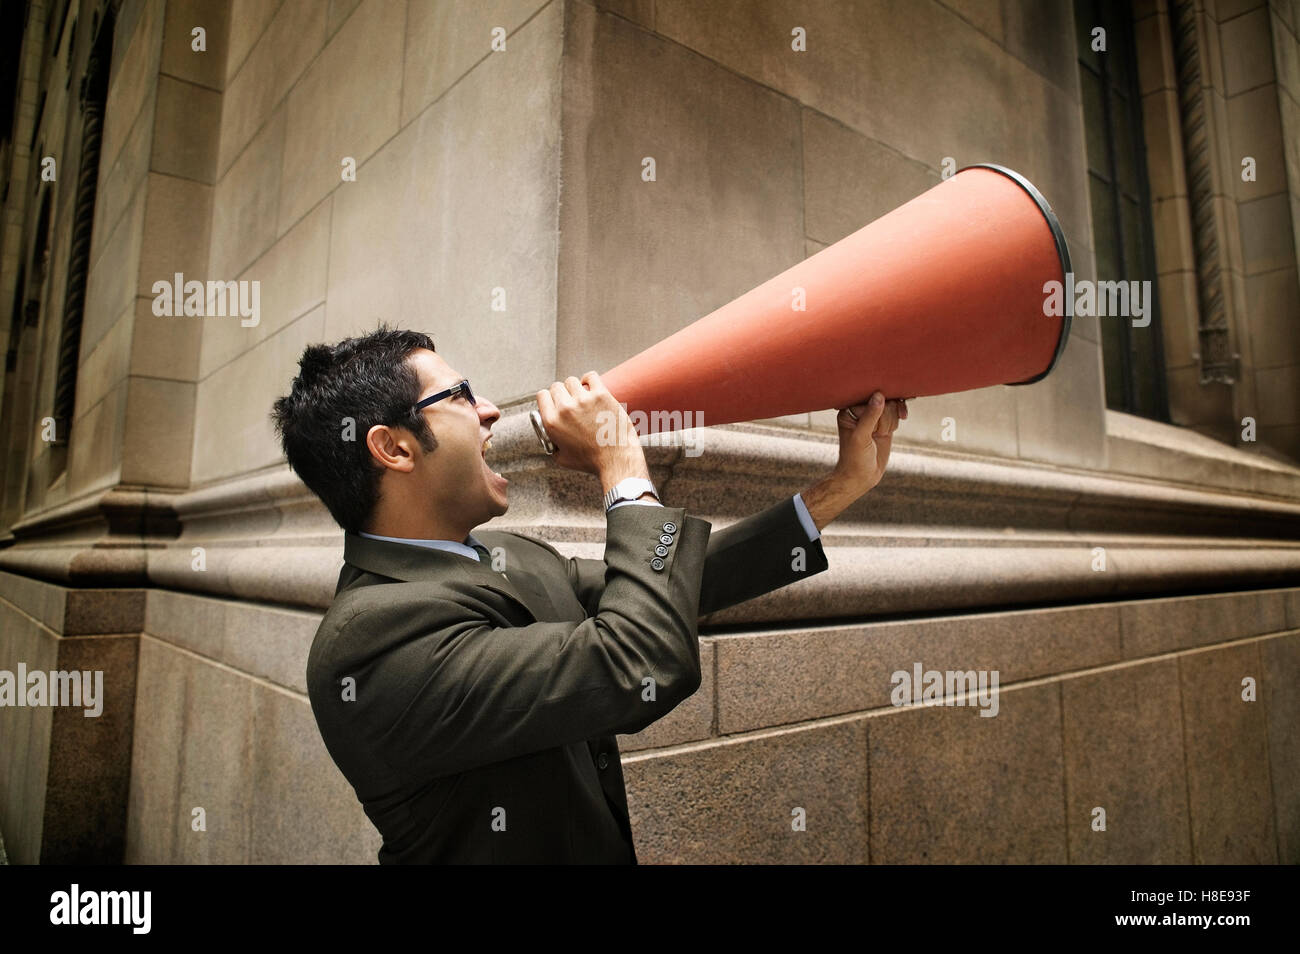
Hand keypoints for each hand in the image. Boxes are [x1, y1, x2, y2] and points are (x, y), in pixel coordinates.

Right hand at [535, 372, 648, 488]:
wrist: (616, 459)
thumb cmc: (591, 462)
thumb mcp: (562, 458)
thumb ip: (553, 446)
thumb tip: (551, 440)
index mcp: (552, 422)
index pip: (542, 396)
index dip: (548, 398)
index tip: (555, 401)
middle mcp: (565, 408)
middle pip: (556, 387)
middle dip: (562, 393)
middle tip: (570, 401)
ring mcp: (583, 400)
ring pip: (572, 381)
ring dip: (575, 387)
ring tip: (582, 395)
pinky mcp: (601, 395)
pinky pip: (590, 376)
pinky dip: (589, 379)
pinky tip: (591, 386)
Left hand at [831, 391, 905, 493]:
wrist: (861, 476)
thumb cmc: (854, 458)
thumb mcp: (861, 437)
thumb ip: (870, 416)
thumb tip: (879, 395)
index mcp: (849, 410)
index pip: (870, 398)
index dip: (877, 409)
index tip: (876, 425)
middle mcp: (861, 411)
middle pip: (884, 401)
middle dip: (885, 418)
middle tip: (877, 433)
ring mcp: (874, 417)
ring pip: (892, 406)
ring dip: (890, 421)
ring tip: (880, 435)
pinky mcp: (884, 424)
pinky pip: (896, 413)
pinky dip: (897, 419)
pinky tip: (891, 429)